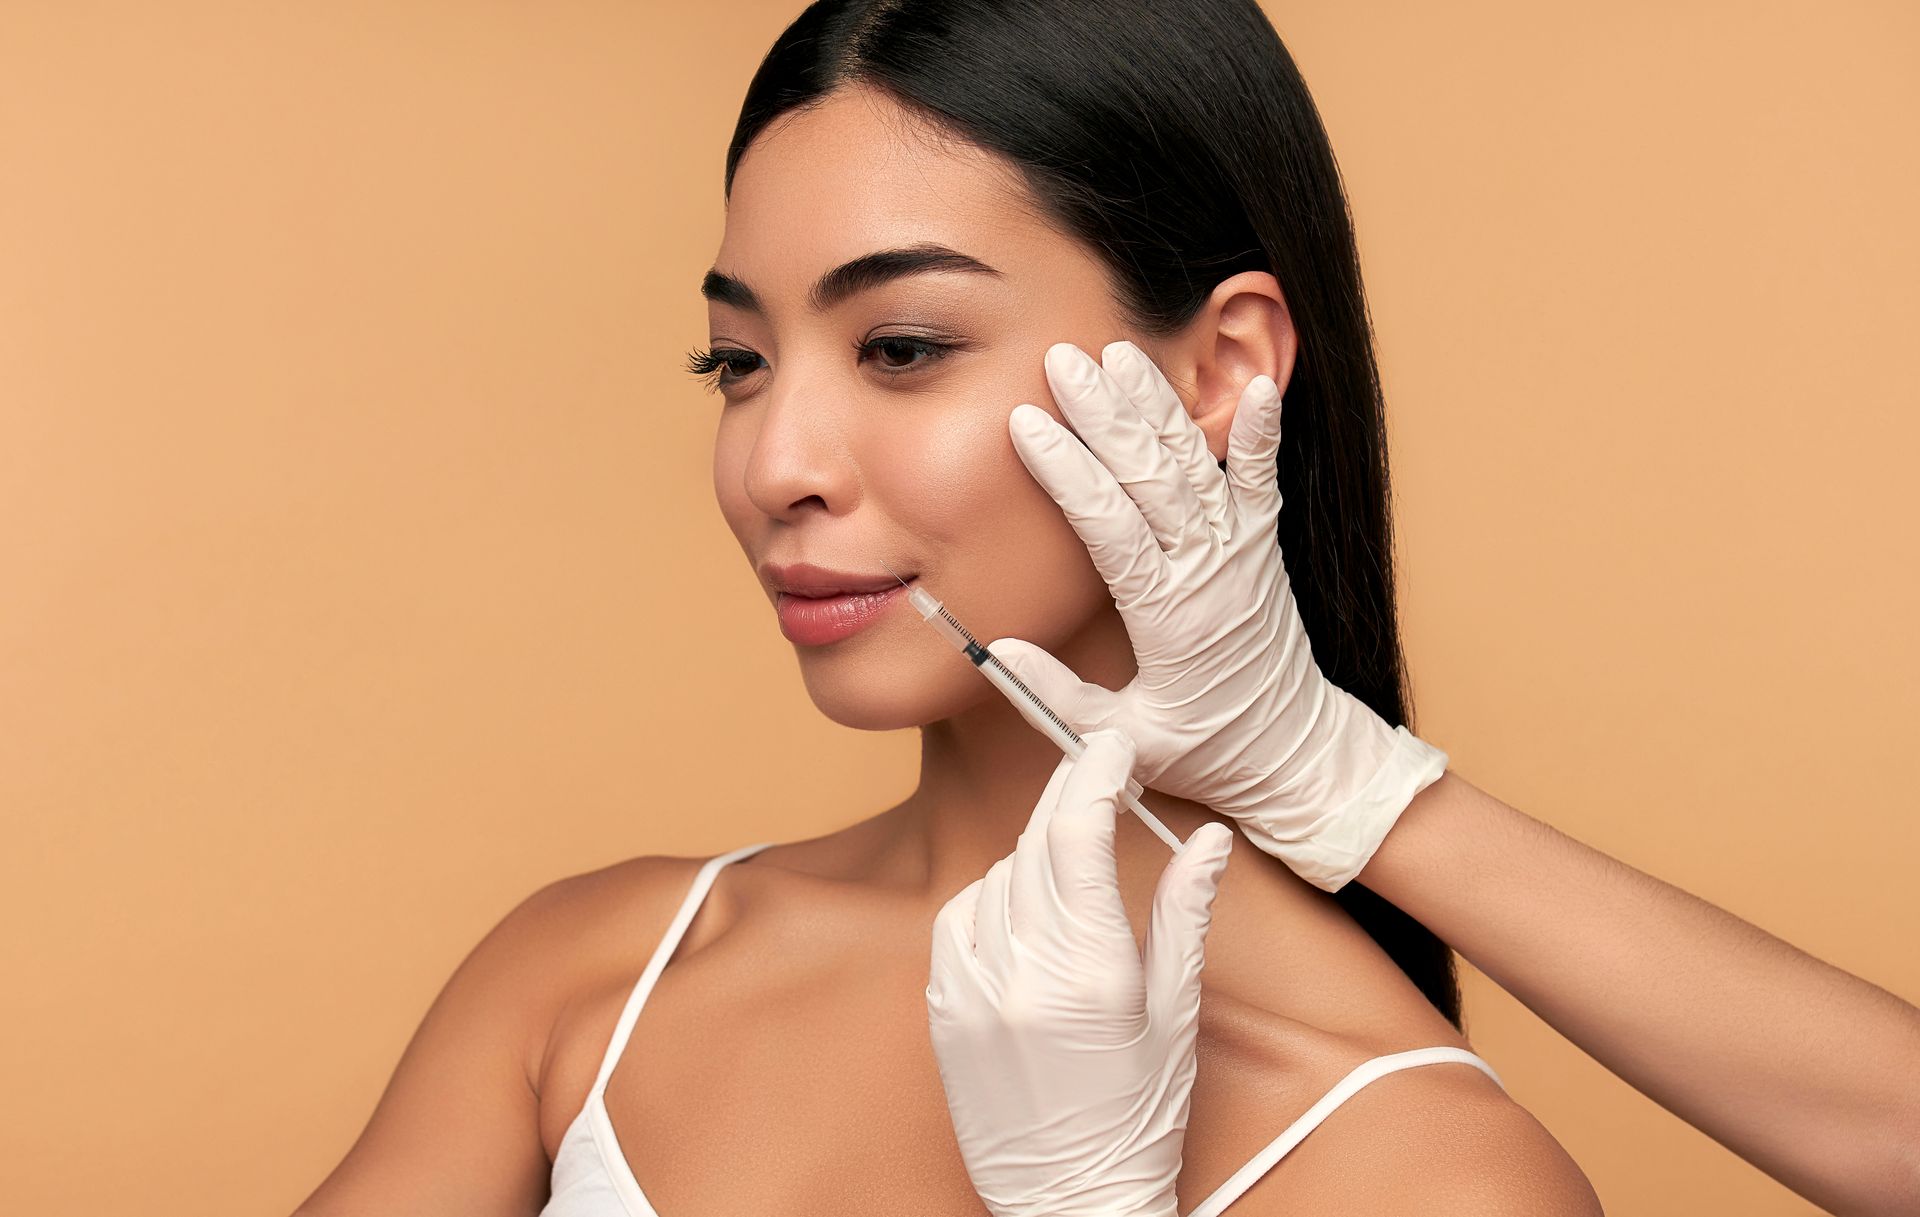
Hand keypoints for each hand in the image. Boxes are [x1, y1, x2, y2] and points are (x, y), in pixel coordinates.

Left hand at [925, 727, 1235, 1216]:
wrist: (1070, 1200)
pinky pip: (958, 918)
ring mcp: (971, 992)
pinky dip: (990, 899)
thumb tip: (1207, 837)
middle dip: (1066, 795)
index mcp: (1092, 972)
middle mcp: (1023, 974)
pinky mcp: (941, 1010)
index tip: (1109, 743)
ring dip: (1034, 857)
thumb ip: (1182, 916)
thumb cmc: (1139, 1116)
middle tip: (1093, 766)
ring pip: (996, 877)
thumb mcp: (1175, 1016)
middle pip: (1035, 844)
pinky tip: (1022, 913)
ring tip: (1073, 873)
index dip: (1092, 772)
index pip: (1077, 835)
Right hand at [985, 341, 1447, 890]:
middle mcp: (1207, 570)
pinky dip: (1261, 434)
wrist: (1293, 752)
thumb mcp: (1122, 740)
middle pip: (1150, 475)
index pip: (1109, 524)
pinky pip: (1262, 482)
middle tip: (1062, 360)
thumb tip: (997, 650)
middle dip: (1103, 412)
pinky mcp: (1262, 547)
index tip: (1026, 422)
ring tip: (1118, 352)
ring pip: (1193, 465)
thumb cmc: (1204, 748)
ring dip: (1156, 405)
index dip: (1066, 470)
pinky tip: (1261, 386)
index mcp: (1166, 613)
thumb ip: (1059, 696)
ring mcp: (1241, 553)